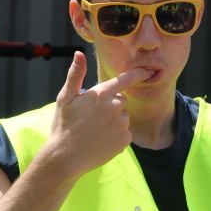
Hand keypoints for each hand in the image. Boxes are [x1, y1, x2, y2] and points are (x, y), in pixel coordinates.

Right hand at [42, 51, 150, 177]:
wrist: (66, 157)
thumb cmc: (64, 126)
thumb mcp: (65, 98)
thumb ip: (75, 74)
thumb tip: (79, 53)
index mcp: (101, 95)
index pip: (124, 80)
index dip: (137, 74)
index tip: (147, 71)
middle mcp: (115, 108)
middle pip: (122, 99)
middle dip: (112, 104)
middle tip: (93, 115)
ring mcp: (121, 125)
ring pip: (123, 116)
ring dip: (114, 120)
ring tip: (96, 129)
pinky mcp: (125, 140)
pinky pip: (125, 132)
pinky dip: (117, 134)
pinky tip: (102, 139)